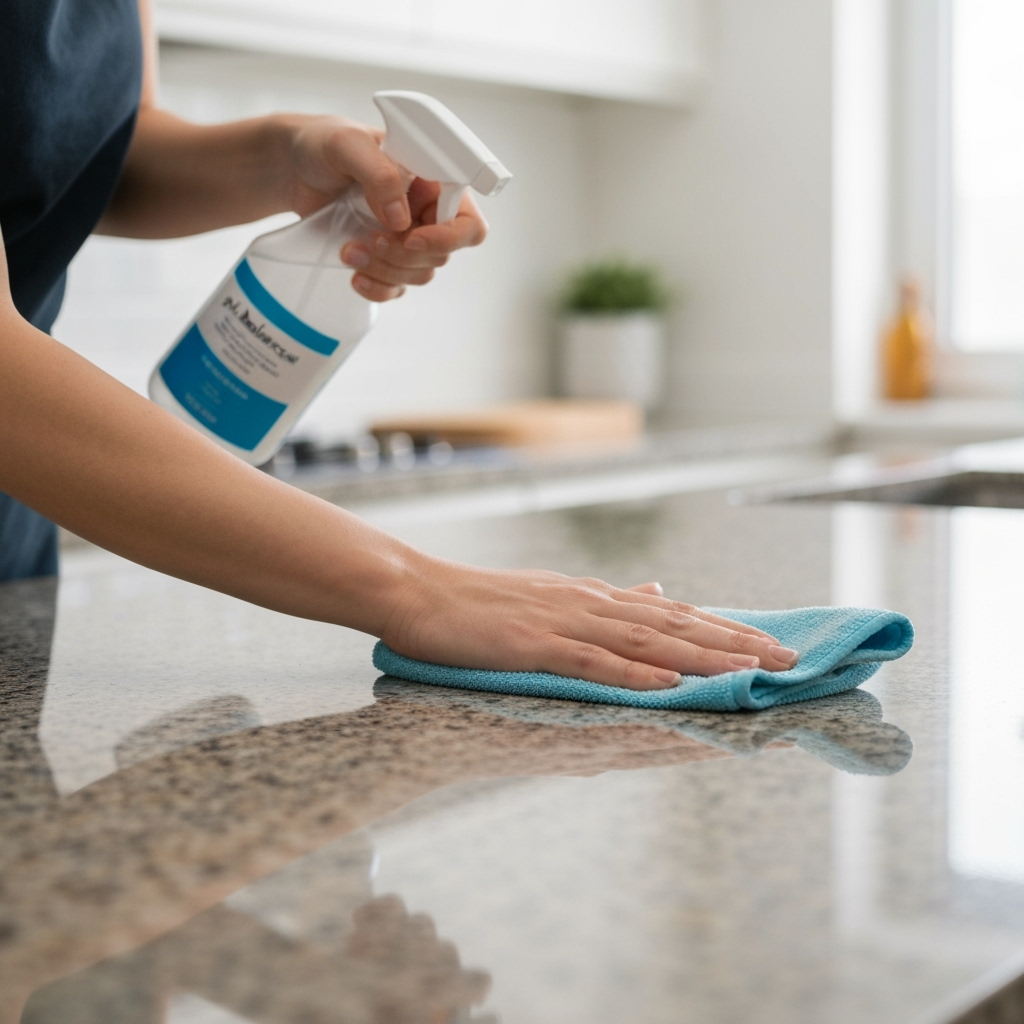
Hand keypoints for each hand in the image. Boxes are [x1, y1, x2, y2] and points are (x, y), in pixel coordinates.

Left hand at [287, 116, 487, 301]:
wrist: (292, 168)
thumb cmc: (324, 144)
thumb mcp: (348, 145)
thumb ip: (379, 174)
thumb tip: (401, 219)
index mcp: (434, 181)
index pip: (467, 222)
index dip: (448, 237)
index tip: (411, 237)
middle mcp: (427, 213)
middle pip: (441, 255)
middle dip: (403, 255)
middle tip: (370, 240)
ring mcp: (408, 238)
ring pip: (418, 274)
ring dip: (385, 270)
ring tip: (348, 251)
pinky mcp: (386, 258)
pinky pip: (396, 287)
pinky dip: (378, 289)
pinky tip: (356, 277)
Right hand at [381, 561, 800, 690]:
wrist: (417, 589)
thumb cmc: (477, 600)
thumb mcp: (551, 592)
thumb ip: (608, 599)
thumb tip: (659, 591)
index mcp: (593, 595)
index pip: (673, 611)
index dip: (725, 626)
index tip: (769, 641)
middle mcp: (589, 603)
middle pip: (675, 623)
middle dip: (734, 640)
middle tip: (787, 657)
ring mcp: (563, 622)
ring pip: (647, 640)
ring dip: (703, 655)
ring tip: (751, 669)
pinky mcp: (534, 644)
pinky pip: (593, 663)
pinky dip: (636, 674)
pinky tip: (670, 684)